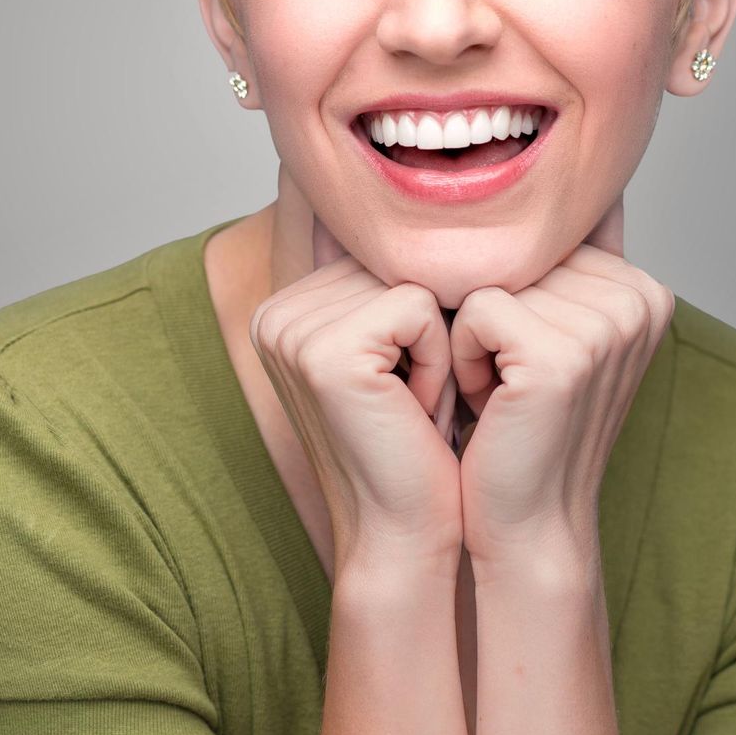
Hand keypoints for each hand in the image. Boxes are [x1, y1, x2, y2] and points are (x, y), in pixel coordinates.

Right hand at [247, 214, 464, 567]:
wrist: (409, 537)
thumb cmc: (420, 450)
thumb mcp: (407, 351)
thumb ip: (403, 282)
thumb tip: (458, 198)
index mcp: (289, 307)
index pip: (389, 256)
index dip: (426, 317)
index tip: (408, 386)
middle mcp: (277, 311)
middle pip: (401, 261)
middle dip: (434, 329)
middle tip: (415, 400)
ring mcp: (293, 329)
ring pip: (416, 280)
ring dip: (440, 346)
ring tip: (416, 405)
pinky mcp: (325, 351)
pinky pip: (420, 307)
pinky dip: (440, 359)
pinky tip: (416, 410)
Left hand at [449, 195, 675, 567]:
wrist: (524, 523)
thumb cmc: (520, 427)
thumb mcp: (551, 332)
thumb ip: (560, 258)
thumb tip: (542, 178)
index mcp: (643, 286)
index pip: (540, 236)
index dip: (512, 294)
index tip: (528, 360)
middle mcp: (638, 297)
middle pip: (516, 251)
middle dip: (490, 311)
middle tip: (509, 381)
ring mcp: (607, 324)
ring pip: (489, 277)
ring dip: (474, 336)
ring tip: (501, 392)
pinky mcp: (562, 355)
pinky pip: (473, 310)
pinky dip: (464, 355)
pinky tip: (490, 402)